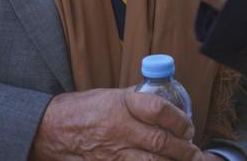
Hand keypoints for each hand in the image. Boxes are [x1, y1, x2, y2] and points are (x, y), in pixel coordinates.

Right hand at [30, 87, 203, 159]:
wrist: (51, 130)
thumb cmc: (82, 109)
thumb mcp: (110, 95)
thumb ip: (136, 98)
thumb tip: (162, 99)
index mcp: (121, 104)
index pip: (159, 110)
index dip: (179, 119)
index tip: (188, 125)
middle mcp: (119, 129)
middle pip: (160, 141)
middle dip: (184, 149)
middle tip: (195, 151)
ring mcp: (113, 152)